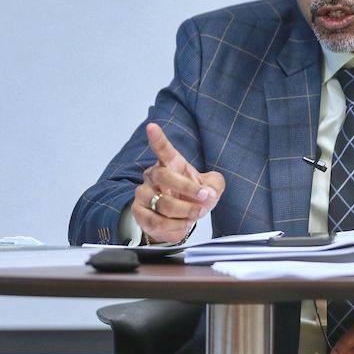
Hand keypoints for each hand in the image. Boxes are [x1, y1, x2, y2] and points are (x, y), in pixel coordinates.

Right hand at [133, 123, 224, 243]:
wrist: (179, 219)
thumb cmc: (193, 197)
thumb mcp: (211, 188)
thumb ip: (215, 185)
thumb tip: (208, 192)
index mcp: (170, 163)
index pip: (163, 149)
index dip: (157, 138)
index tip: (152, 126)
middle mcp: (153, 175)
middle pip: (165, 177)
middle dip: (188, 189)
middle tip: (205, 198)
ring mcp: (143, 194)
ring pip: (162, 203)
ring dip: (185, 212)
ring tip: (196, 214)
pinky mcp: (139, 213)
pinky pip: (156, 222)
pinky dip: (174, 227)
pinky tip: (182, 224)